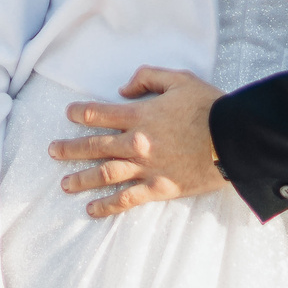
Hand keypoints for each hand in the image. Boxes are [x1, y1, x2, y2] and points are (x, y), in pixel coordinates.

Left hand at [49, 67, 226, 217]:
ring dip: (81, 179)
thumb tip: (123, 88)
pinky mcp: (159, 188)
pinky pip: (127, 199)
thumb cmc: (209, 107)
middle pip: (94, 146)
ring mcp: (146, 168)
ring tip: (65, 184)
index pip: (99, 114)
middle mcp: (137, 143)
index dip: (79, 113)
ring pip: (104, 174)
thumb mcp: (179, 79)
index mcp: (140, 115)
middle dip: (70, 148)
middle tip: (53, 151)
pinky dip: (107, 206)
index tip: (68, 114)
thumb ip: (148, 77)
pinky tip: (92, 210)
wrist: (234, 140)